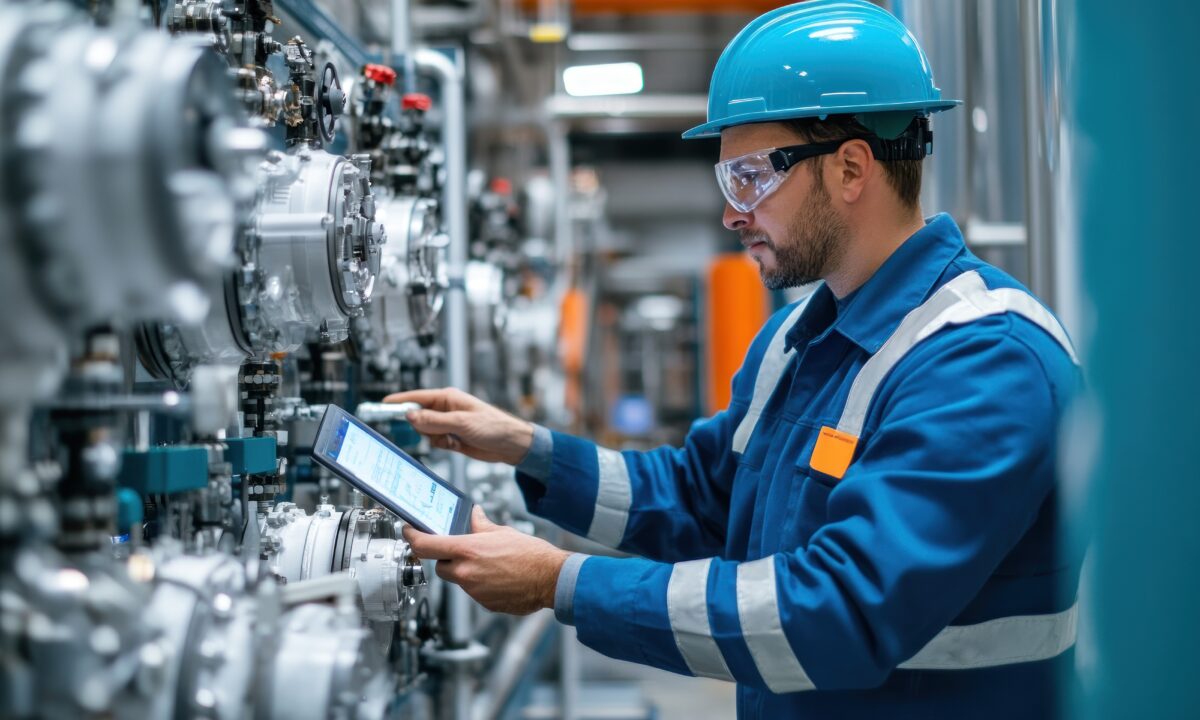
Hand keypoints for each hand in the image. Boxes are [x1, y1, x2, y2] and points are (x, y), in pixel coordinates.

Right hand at [383, 387, 533, 465]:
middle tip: (439, 432)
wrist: (511, 444)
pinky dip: (442, 445)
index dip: (399, 401)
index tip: (382, 405)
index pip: (417, 397)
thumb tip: (411, 416)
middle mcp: (446, 409)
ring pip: (426, 431)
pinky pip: (436, 441)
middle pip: (419, 416)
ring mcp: (448, 423)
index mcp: (448, 398)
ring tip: (453, 439)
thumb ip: (434, 420)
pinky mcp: (452, 437)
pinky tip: (457, 445)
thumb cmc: (493, 427)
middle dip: (424, 427)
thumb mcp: (462, 423)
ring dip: (435, 438)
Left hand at [402, 507, 568, 615]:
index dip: (412, 537)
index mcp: (467, 550)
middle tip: (465, 551)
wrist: (551, 579)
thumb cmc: (531, 554)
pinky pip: (475, 592)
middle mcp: (466, 572)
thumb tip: (474, 516)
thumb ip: (481, 526)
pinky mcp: (484, 604)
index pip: (426, 545)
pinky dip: (482, 585)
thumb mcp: (503, 532)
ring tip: (492, 565)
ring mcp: (474, 591)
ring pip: (459, 580)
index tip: (409, 532)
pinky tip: (499, 578)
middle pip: (441, 566)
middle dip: (448, 559)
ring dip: (467, 572)